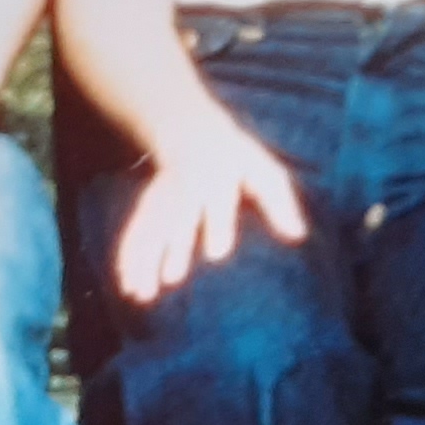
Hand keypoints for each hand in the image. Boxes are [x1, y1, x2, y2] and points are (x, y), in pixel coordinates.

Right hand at [115, 114, 308, 303]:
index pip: (217, 203)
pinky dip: (128, 258)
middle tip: (173, 278)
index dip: (217, 226)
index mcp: (218, 178)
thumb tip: (297, 235)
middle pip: (179, 219)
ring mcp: (162, 198)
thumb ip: (280, 202)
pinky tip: (127, 285)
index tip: (217, 255)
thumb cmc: (238, 159)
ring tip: (141, 294)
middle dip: (175, 248)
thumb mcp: (264, 171)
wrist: (191, 130)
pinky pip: (135, 233)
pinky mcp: (147, 207)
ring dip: (144, 261)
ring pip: (151, 230)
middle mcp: (186, 189)